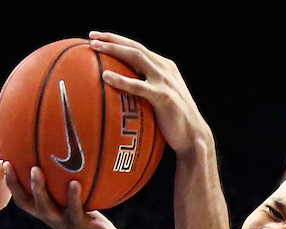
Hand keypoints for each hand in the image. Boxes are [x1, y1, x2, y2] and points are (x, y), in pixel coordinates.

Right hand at [4, 164, 127, 228]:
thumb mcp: (78, 206)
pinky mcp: (81, 228)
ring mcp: (65, 224)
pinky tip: (75, 183)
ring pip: (46, 208)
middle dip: (15, 184)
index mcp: (48, 213)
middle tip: (8, 164)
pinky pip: (75, 211)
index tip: (3, 162)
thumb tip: (70, 162)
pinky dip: (73, 197)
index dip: (11, 183)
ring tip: (35, 169)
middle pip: (27, 203)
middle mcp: (52, 219)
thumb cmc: (93, 225)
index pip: (23, 199)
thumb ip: (70, 191)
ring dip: (39, 189)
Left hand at [87, 31, 207, 154]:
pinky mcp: (163, 97)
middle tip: (91, 36)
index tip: (98, 36)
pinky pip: (138, 85)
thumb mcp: (162, 96)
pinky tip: (105, 76)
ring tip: (94, 47)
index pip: (138, 47)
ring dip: (114, 49)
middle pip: (135, 47)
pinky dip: (121, 79)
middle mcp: (165, 69)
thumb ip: (147, 87)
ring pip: (136, 57)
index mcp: (165, 67)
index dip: (118, 40)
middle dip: (112, 39)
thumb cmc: (174, 120)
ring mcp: (165, 81)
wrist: (194, 136)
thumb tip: (123, 87)